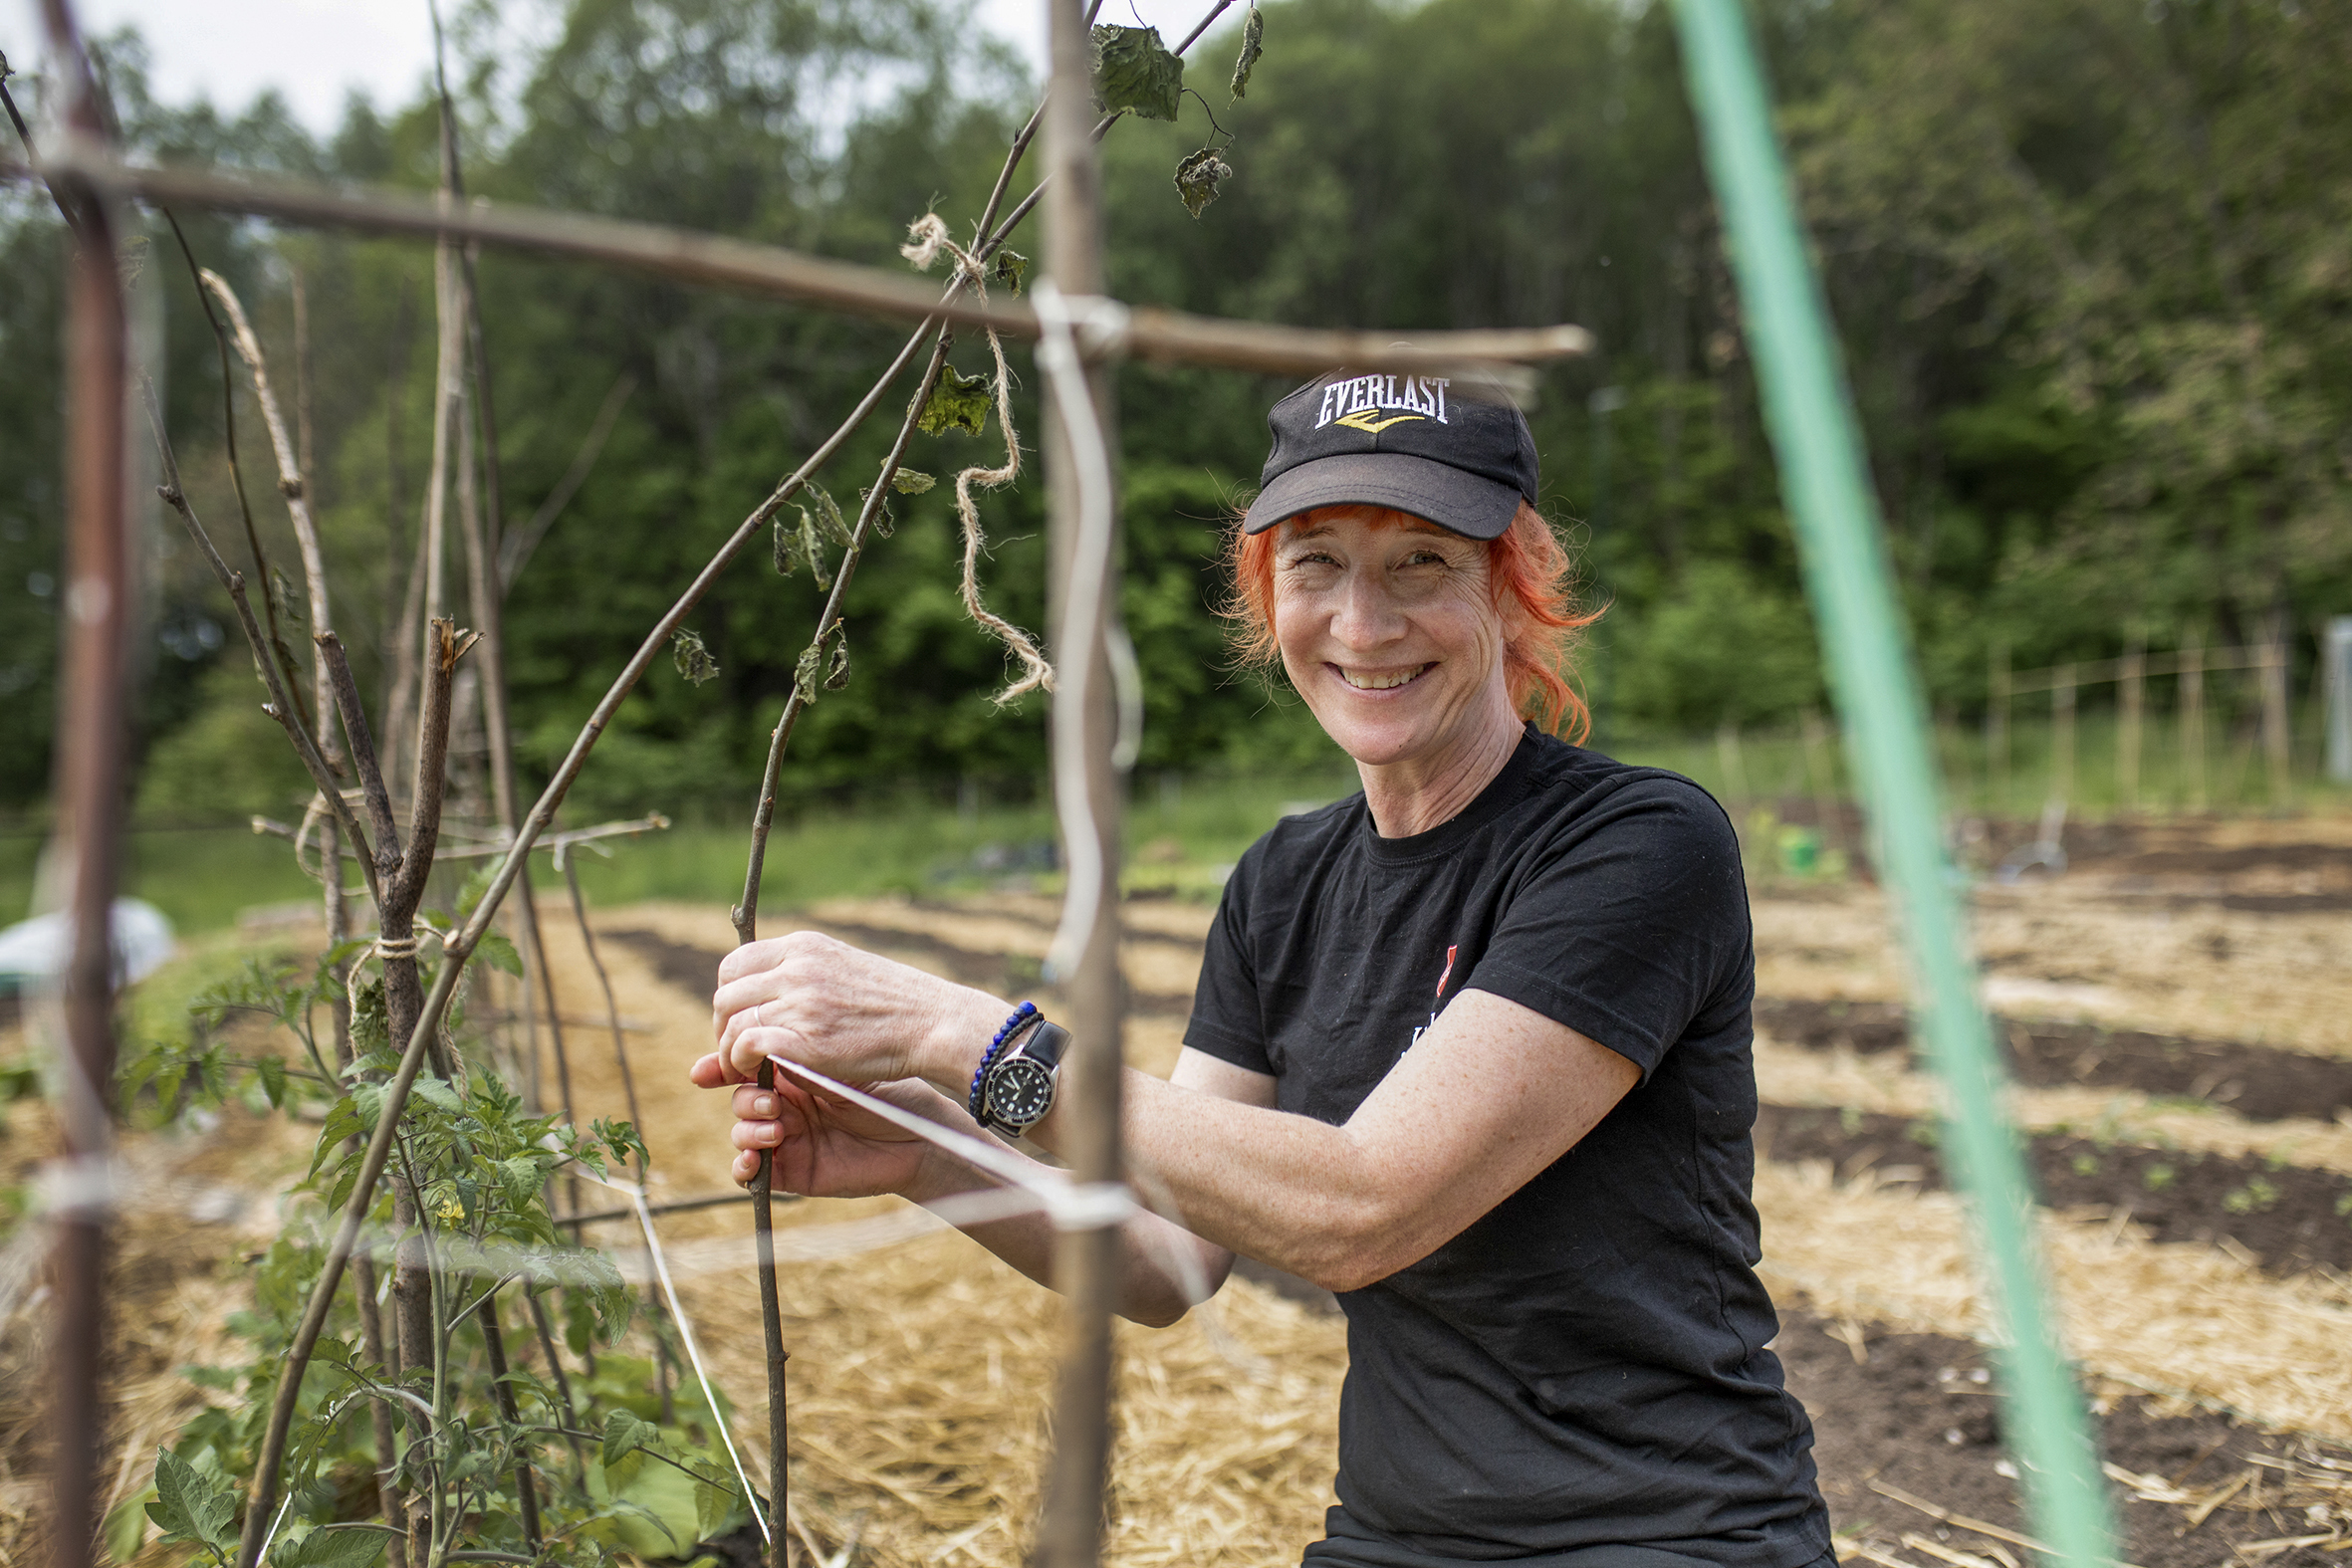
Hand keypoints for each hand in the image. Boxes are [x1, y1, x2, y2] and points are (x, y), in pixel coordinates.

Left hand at [701, 930, 1005, 1094]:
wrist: (933, 1023)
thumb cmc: (898, 1004)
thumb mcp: (846, 970)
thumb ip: (805, 976)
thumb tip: (768, 997)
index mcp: (805, 947)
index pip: (736, 964)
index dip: (730, 996)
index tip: (741, 1020)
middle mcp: (798, 967)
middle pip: (727, 993)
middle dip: (724, 1026)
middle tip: (738, 1051)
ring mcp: (800, 1001)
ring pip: (732, 1022)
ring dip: (729, 1051)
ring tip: (744, 1069)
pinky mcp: (805, 1038)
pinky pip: (746, 1045)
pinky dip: (740, 1062)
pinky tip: (754, 1075)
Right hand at [719, 1073, 943, 1197]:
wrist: (919, 1135)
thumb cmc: (891, 1092)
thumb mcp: (843, 1066)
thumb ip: (800, 1058)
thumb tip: (755, 1044)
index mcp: (794, 1071)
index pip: (747, 1064)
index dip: (723, 1065)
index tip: (706, 1069)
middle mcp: (786, 1102)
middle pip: (738, 1095)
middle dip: (742, 1096)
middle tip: (771, 1098)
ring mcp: (787, 1137)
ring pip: (741, 1129)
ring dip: (747, 1126)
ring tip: (776, 1123)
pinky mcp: (791, 1170)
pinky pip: (750, 1171)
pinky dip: (744, 1164)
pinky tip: (757, 1157)